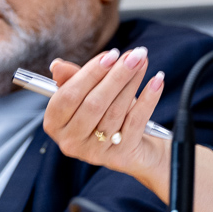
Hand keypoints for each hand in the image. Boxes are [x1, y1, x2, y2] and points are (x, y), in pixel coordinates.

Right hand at [43, 47, 168, 185]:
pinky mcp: (120, 156)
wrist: (138, 148)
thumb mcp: (90, 95)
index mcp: (55, 124)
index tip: (111, 55)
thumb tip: (57, 65)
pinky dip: (148, 99)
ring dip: (132, 82)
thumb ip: (75, 80)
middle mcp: (70, 141)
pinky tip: (157, 81)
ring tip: (143, 62)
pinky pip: (136, 121)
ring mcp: (94, 152)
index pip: (68, 96)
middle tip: (135, 54)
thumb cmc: (109, 114)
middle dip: (116, 75)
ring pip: (115, 111)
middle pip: (94, 103)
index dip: (90, 73)